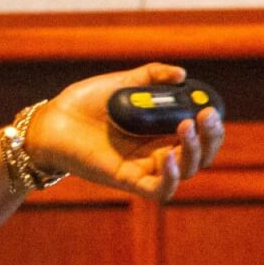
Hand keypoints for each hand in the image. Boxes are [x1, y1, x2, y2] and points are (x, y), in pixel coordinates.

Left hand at [26, 62, 222, 201]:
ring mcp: (142, 167)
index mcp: (159, 131)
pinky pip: (157, 190)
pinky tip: (170, 158)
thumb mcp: (121, 83)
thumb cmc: (83, 103)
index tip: (211, 108)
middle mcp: (156, 151)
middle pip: (198, 156)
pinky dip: (170, 179)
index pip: (198, 135)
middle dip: (210, 138)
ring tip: (186, 127)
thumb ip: (151, 76)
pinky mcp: (126, 179)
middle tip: (206, 117)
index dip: (212, 127)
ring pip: (184, 172)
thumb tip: (181, 74)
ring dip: (193, 153)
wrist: (51, 120)